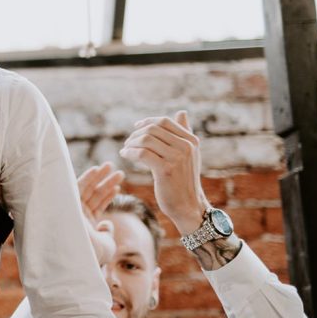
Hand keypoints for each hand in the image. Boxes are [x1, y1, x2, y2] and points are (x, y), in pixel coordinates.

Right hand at [77, 162, 122, 265]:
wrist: (78, 257)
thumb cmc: (93, 254)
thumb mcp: (107, 244)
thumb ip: (108, 232)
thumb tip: (106, 224)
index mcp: (86, 225)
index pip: (98, 206)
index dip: (108, 195)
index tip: (118, 186)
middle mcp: (78, 216)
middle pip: (94, 195)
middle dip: (106, 182)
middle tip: (119, 172)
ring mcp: (73, 210)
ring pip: (88, 189)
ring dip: (100, 177)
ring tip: (111, 166)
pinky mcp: (67, 204)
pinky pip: (78, 187)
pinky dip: (88, 177)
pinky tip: (97, 169)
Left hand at [119, 110, 207, 234]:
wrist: (188, 205)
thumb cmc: (184, 179)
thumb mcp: (189, 154)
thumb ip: (184, 133)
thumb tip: (182, 112)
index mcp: (191, 140)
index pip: (164, 121)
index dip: (147, 122)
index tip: (136, 128)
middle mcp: (187, 147)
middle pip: (153, 128)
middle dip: (136, 133)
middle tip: (128, 142)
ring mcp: (177, 158)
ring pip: (146, 139)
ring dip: (131, 143)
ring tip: (125, 149)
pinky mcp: (166, 169)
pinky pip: (141, 153)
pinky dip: (129, 152)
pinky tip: (124, 155)